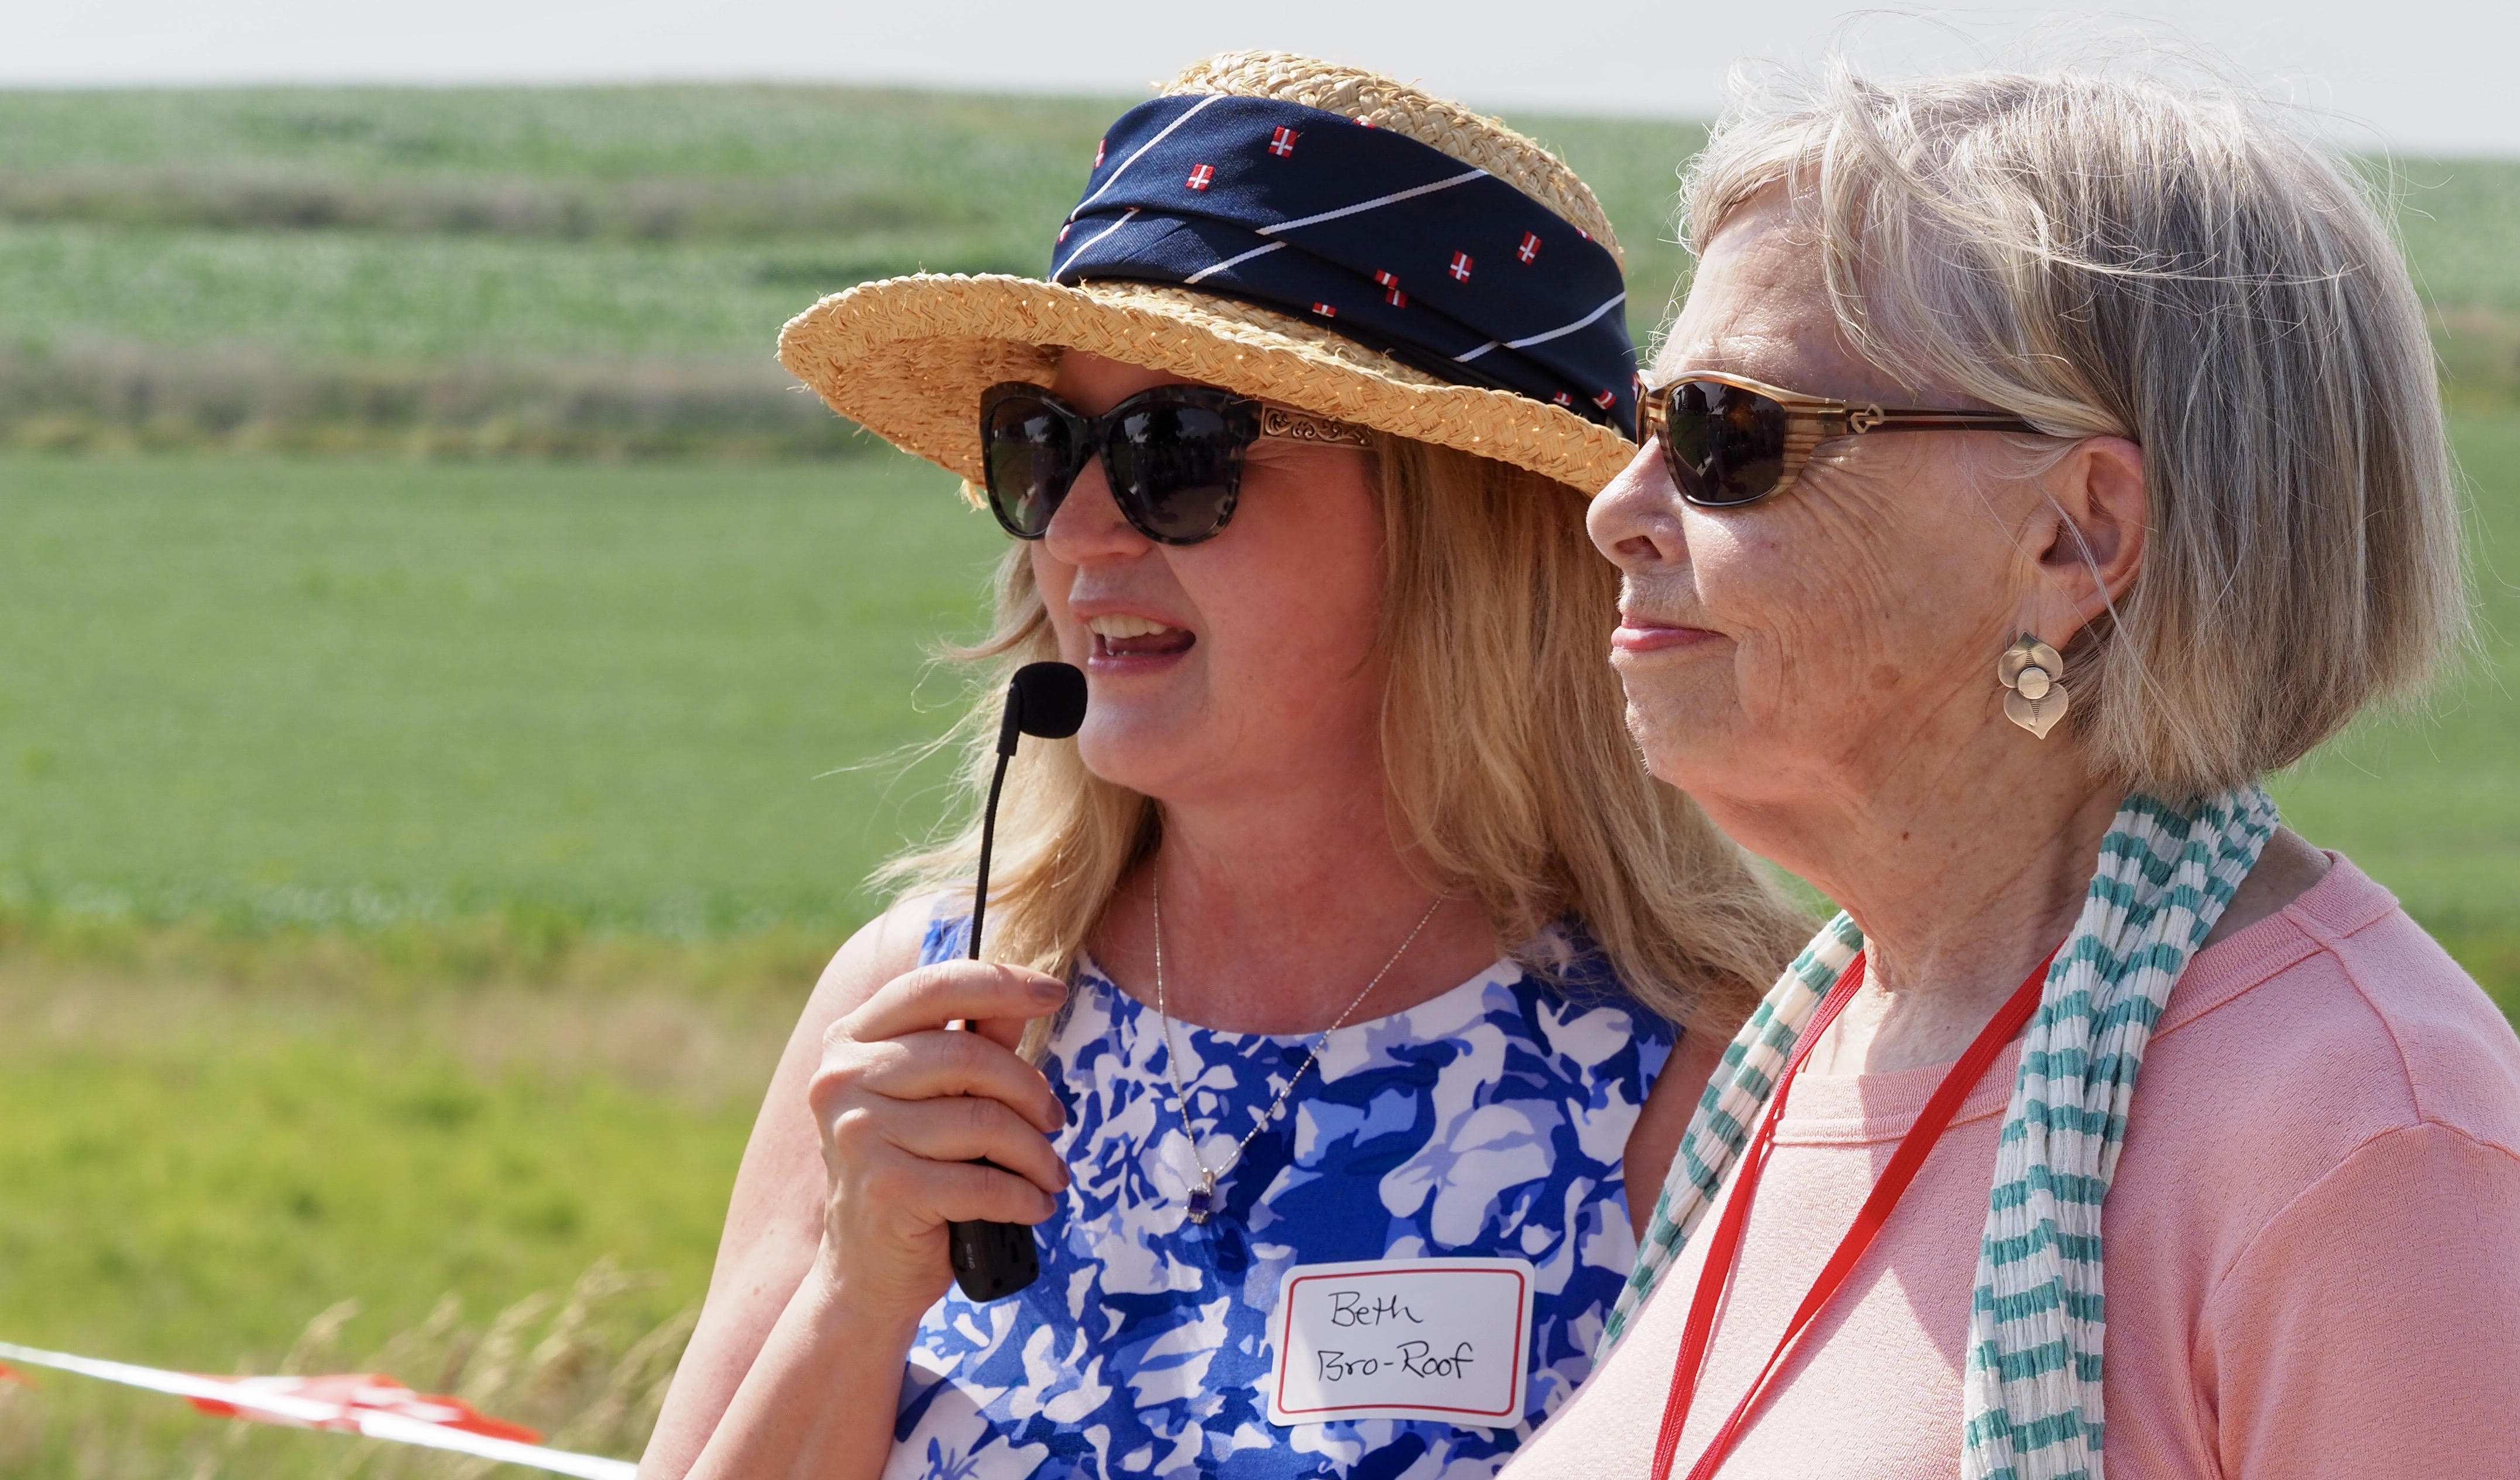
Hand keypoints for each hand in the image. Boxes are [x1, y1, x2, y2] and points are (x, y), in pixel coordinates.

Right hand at [806, 961, 1070, 1320]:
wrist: (864, 1273)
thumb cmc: (912, 1171)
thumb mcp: (938, 1099)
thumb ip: (978, 1043)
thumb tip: (1028, 992)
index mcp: (850, 1041)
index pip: (931, 988)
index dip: (999, 983)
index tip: (1054, 992)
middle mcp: (841, 1080)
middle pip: (967, 1057)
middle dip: (1029, 1089)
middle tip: (1054, 1119)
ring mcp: (857, 1135)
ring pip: (982, 1121)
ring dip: (1035, 1152)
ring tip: (1049, 1172)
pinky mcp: (884, 1190)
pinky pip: (982, 1181)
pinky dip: (1023, 1195)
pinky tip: (1035, 1204)